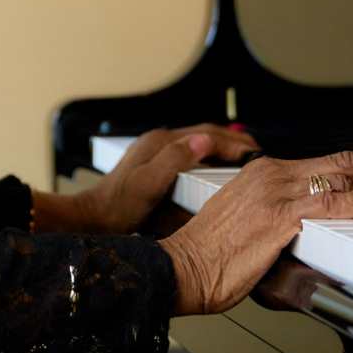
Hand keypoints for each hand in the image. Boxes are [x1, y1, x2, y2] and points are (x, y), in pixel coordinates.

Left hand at [74, 124, 259, 234]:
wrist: (95, 218)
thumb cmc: (118, 206)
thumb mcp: (148, 184)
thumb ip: (174, 159)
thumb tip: (204, 140)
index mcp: (160, 142)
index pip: (206, 134)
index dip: (233, 143)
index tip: (255, 153)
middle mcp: (160, 142)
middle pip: (204, 134)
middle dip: (232, 140)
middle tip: (257, 152)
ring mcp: (157, 152)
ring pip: (198, 142)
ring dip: (222, 146)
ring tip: (244, 157)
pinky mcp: (157, 165)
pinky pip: (191, 153)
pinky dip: (210, 156)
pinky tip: (218, 167)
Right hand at [159, 150, 352, 314]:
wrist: (182, 266)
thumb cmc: (210, 254)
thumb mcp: (249, 225)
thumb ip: (282, 224)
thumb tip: (315, 239)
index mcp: (262, 173)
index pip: (324, 161)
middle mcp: (271, 174)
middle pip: (340, 159)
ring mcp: (276, 192)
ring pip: (342, 176)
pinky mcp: (280, 217)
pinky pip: (331, 203)